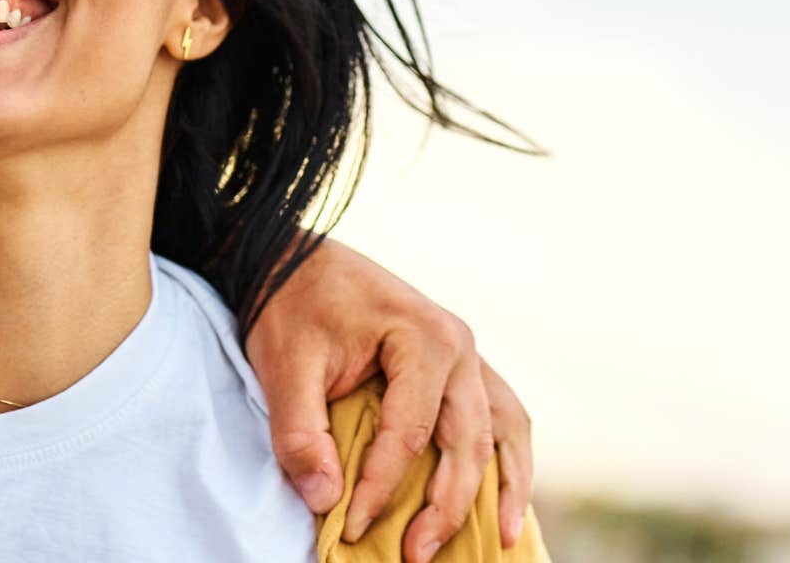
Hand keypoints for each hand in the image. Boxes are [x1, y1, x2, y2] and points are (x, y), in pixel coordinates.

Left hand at [244, 239, 534, 561]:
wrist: (292, 257)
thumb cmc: (290, 306)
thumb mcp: (285, 365)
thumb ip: (301, 432)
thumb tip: (325, 499)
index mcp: (423, 339)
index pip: (409, 435)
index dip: (382, 489)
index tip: (350, 529)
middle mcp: (459, 346)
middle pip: (467, 442)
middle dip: (446, 506)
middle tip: (417, 555)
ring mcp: (467, 354)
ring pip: (503, 430)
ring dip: (504, 487)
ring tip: (498, 541)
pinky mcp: (460, 364)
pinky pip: (499, 415)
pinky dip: (504, 458)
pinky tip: (499, 497)